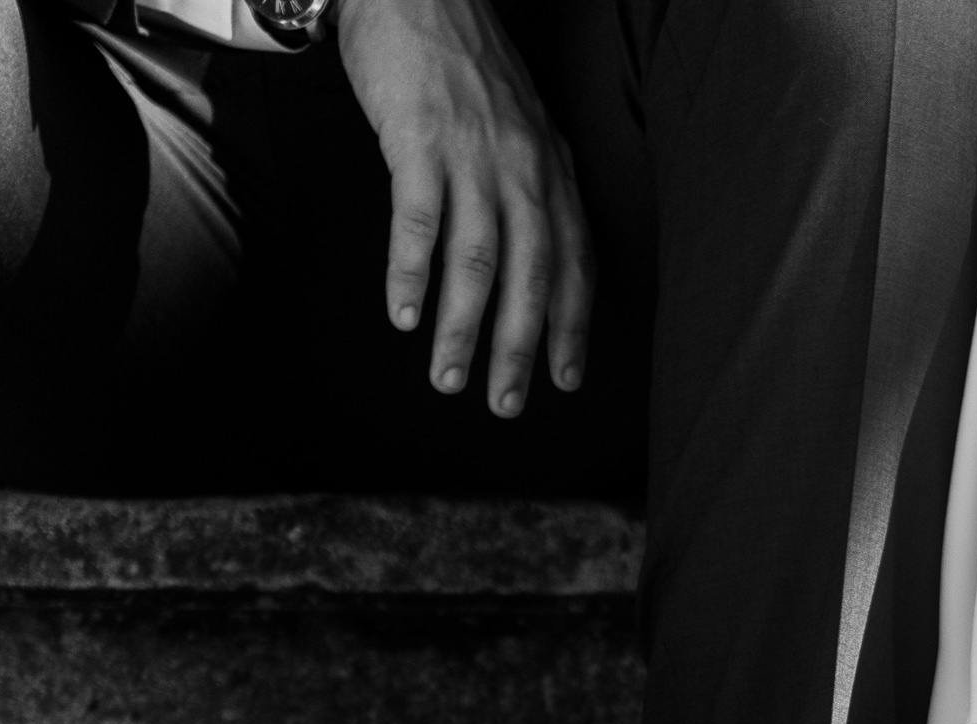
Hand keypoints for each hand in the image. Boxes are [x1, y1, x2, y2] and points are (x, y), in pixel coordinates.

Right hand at [334, 0, 591, 416]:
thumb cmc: (463, 66)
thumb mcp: (519, 127)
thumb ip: (528, 188)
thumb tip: (529, 257)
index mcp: (550, 167)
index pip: (574, 259)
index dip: (572, 324)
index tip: (566, 378)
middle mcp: (522, 166)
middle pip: (532, 273)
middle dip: (521, 347)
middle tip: (505, 405)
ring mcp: (471, 153)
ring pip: (477, 258)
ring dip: (464, 327)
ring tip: (448, 379)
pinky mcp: (419, 138)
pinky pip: (418, 219)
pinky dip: (410, 272)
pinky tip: (402, 314)